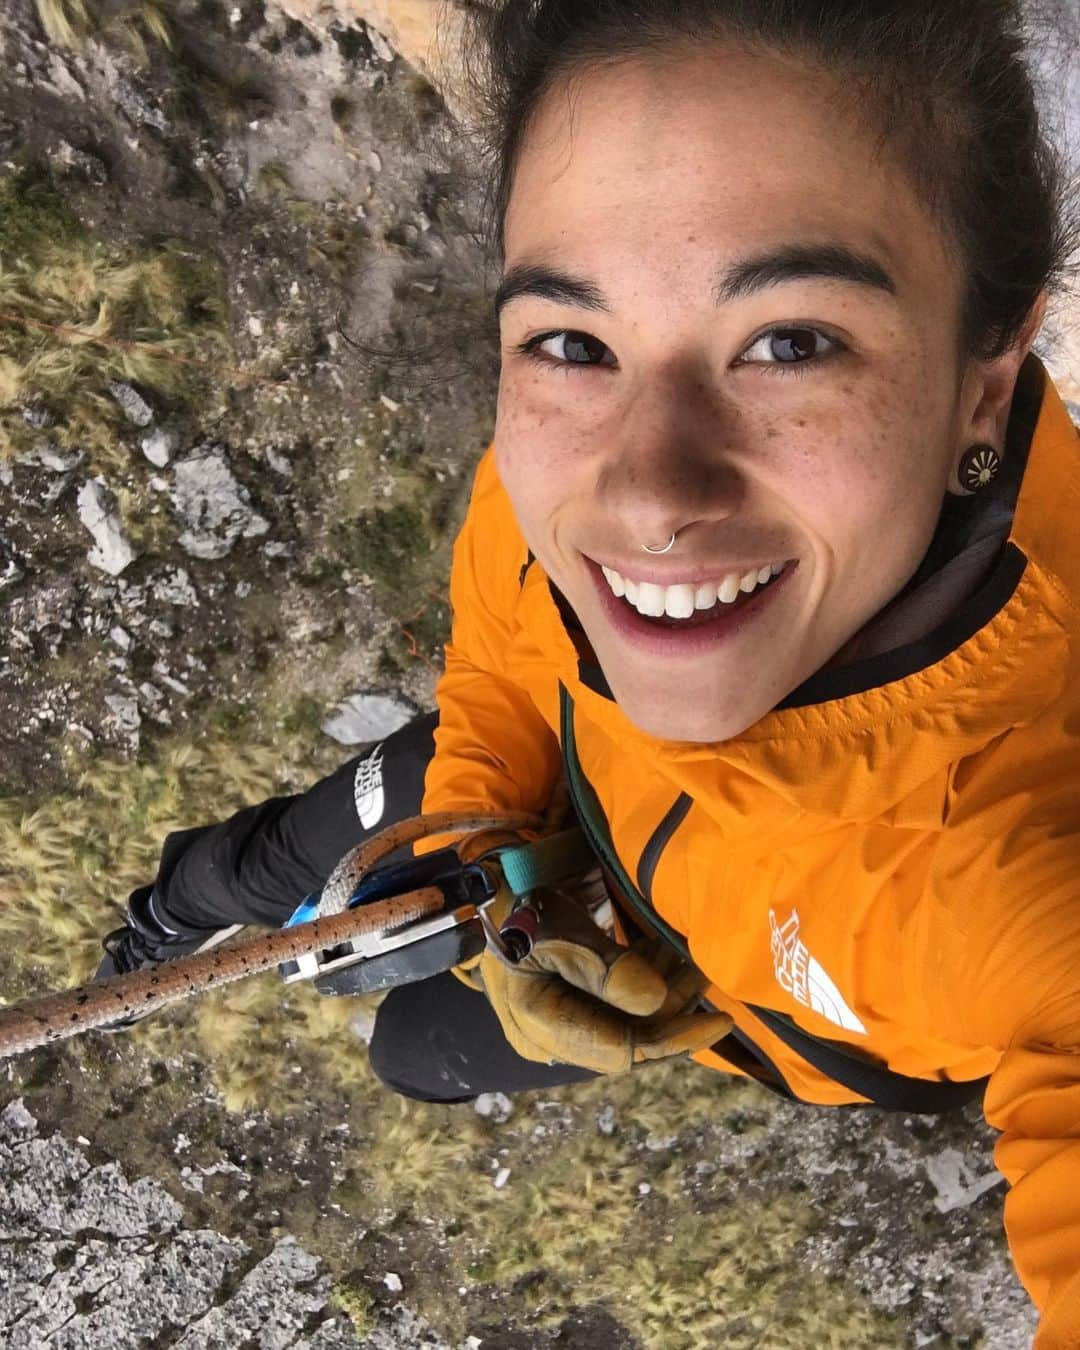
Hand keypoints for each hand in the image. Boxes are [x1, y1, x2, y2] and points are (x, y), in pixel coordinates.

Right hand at [465, 879, 732, 1075]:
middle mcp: (551, 1038)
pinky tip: (665, 954)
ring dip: (663, 991)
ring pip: (626, 1021)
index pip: (624, 1050)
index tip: (721, 1020)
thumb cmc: (517, 904)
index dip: (677, 1037)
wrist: (484, 886)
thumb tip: (656, 1002)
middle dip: (675, 1009)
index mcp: (542, 1027)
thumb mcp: (558, 931)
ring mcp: (557, 1023)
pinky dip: (643, 982)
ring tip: (692, 956)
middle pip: (629, 1038)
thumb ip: (605, 969)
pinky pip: (614, 1004)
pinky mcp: (565, 1003)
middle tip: (709, 972)